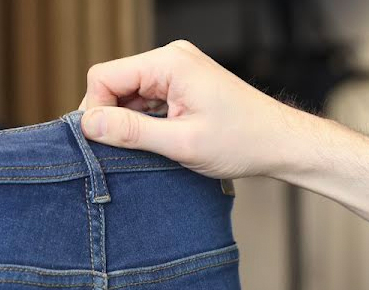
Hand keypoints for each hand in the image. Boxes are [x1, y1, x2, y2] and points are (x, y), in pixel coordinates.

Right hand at [79, 39, 307, 179]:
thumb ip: (132, 131)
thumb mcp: (181, 143)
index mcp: (169, 63)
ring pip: (129, 93)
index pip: (104, 76)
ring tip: (152, 149)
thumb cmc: (242, 141)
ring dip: (130, 122)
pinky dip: (145, 121)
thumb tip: (89, 125)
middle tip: (126, 152)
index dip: (96, 111)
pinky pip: (146, 98)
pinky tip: (160, 141)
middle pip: (114, 83)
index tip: (103, 143)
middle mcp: (171, 58)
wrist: (279, 143)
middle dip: (113, 117)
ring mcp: (177, 69)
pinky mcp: (182, 84)